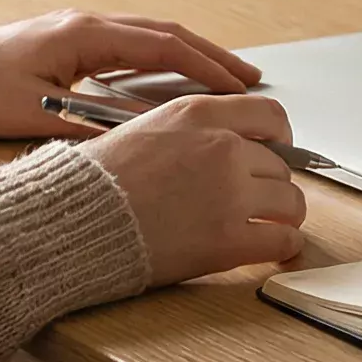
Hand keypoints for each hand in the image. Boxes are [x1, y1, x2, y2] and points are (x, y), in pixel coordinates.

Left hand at [0, 9, 263, 139]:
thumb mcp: (38, 115)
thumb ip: (91, 124)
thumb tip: (141, 135)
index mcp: (85, 35)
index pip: (161, 47)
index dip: (204, 68)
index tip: (238, 87)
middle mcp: (90, 24)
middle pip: (167, 33)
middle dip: (212, 56)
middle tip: (250, 79)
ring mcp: (83, 28)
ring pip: (153, 35)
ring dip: (192, 54)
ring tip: (228, 78)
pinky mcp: (76, 39)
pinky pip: (134, 43)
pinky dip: (166, 57)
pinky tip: (181, 77)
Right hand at [84, 95, 307, 283]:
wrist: (72, 223)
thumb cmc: (96, 182)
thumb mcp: (144, 129)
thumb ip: (192, 131)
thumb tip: (229, 142)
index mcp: (198, 115)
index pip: (270, 115)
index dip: (282, 137)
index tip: (279, 150)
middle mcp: (221, 147)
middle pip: (279, 163)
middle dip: (270, 182)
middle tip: (256, 198)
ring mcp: (228, 194)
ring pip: (290, 200)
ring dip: (282, 213)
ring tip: (266, 223)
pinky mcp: (228, 241)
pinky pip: (283, 239)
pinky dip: (281, 244)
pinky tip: (270, 246)